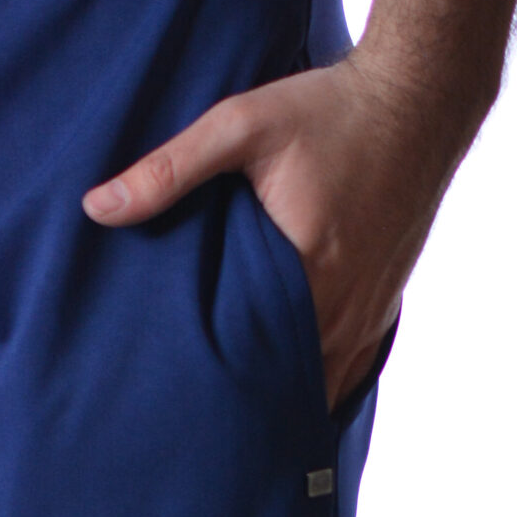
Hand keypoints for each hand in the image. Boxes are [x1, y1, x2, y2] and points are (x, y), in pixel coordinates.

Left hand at [83, 52, 464, 408]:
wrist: (420, 94)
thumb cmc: (330, 108)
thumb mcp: (241, 125)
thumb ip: (168, 170)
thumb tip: (96, 207)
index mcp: (308, 274)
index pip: (250, 361)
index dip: (211, 385)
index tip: (171, 402)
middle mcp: (346, 306)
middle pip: (284, 382)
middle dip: (241, 401)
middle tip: (190, 421)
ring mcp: (372, 310)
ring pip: (321, 381)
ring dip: (278, 392)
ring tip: (231, 415)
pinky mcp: (385, 302)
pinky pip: (350, 366)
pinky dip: (316, 377)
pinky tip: (282, 387)